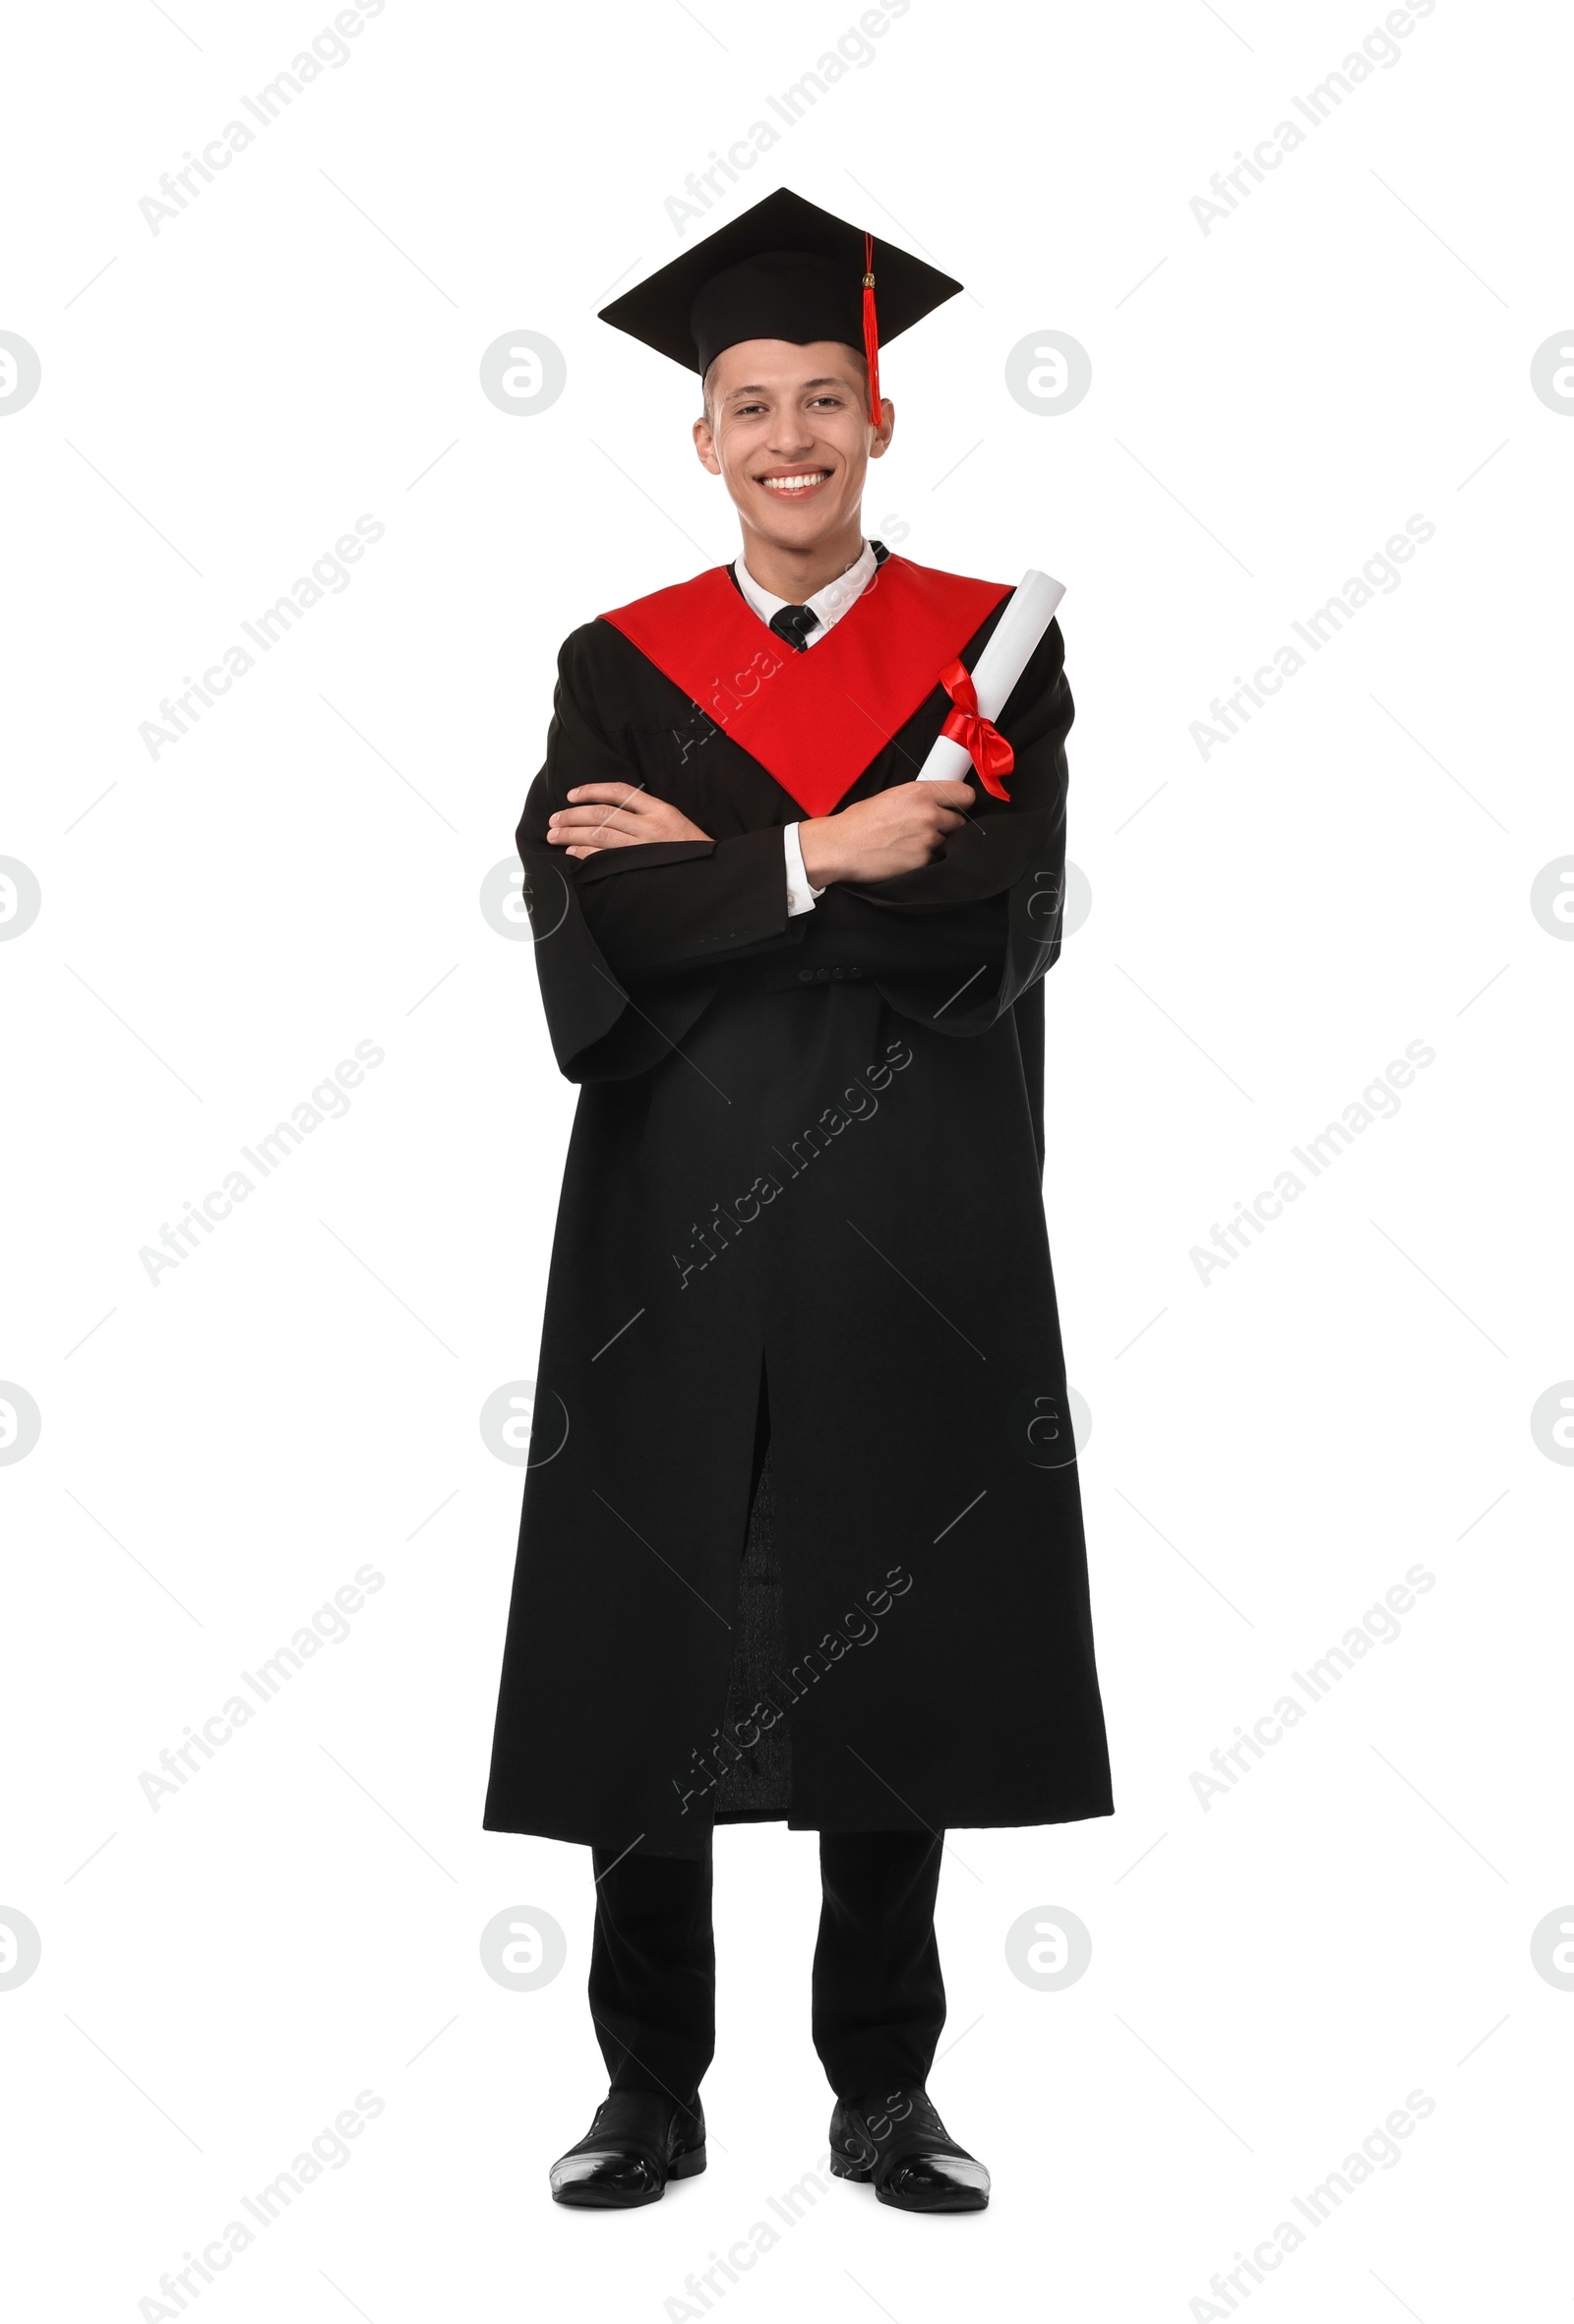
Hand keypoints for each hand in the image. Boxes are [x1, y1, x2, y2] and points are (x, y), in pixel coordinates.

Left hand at [547, 782, 712, 856]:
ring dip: (572, 835)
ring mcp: (646, 847)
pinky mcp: (642, 866)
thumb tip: (611, 818)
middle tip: (553, 820)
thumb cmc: (694, 852)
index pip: (619, 791)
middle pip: (602, 814)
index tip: (571, 795)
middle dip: (573, 816)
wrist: (716, 875)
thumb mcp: (677, 825)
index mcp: (661, 809)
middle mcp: (652, 825)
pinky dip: (586, 855)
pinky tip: (572, 855)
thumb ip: (648, 818)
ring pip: (600, 835)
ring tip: (554, 836)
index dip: (591, 790)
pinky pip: (606, 858)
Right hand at [797, 780, 974, 885]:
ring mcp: (928, 839)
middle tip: (927, 831)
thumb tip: (939, 804)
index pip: (965, 794)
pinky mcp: (923, 861)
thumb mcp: (891, 796)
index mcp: (920, 792)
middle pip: (959, 822)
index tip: (956, 809)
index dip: (961, 804)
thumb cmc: (859, 822)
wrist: (840, 847)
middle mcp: (929, 813)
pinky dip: (927, 861)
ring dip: (938, 846)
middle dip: (947, 828)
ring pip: (950, 844)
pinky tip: (908, 858)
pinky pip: (937, 861)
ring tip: (913, 846)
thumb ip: (919, 799)